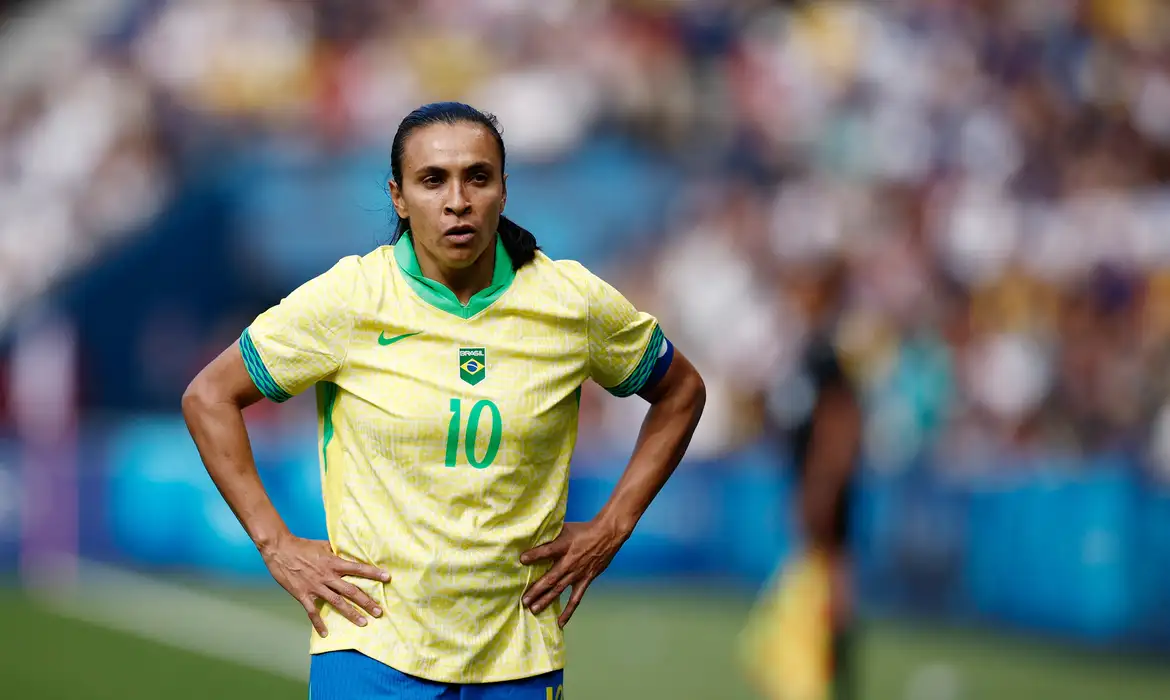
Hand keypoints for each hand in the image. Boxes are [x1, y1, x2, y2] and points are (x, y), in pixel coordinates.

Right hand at [260, 533, 389, 637]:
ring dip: (351, 614)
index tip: (388, 577)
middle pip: (351, 591)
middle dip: (367, 602)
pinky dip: (318, 623)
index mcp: (334, 563)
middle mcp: (327, 576)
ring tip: (363, 623)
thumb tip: (349, 553)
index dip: (374, 573)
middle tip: (380, 611)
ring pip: (337, 603)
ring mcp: (316, 587)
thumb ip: (337, 552)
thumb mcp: (323, 545)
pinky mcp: (303, 595)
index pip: (358, 568)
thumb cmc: (302, 546)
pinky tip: (325, 633)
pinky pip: (312, 612)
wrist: (280, 549)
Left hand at [520, 520, 628, 627]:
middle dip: (536, 589)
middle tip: (524, 600)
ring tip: (533, 609)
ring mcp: (577, 573)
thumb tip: (533, 538)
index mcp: (564, 546)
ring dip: (546, 600)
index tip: (522, 559)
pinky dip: (568, 611)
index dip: (535, 555)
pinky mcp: (585, 580)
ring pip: (559, 589)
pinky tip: (560, 622)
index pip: (547, 550)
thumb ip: (550, 536)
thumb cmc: (583, 530)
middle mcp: (570, 562)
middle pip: (551, 577)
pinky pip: (576, 598)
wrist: (607, 535)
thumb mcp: (565, 528)